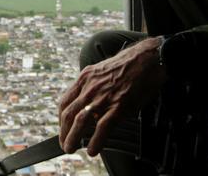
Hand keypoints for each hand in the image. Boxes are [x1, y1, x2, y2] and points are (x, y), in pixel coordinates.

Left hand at [58, 36, 166, 155]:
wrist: (146, 58)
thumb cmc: (128, 64)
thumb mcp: (102, 70)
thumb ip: (93, 85)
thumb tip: (91, 104)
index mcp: (85, 77)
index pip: (65, 101)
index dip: (61, 118)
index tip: (62, 127)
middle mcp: (90, 87)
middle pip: (68, 113)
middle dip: (63, 131)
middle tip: (63, 143)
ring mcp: (103, 97)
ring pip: (80, 121)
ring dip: (72, 138)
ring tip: (70, 148)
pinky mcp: (118, 106)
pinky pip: (102, 127)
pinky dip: (95, 141)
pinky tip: (92, 150)